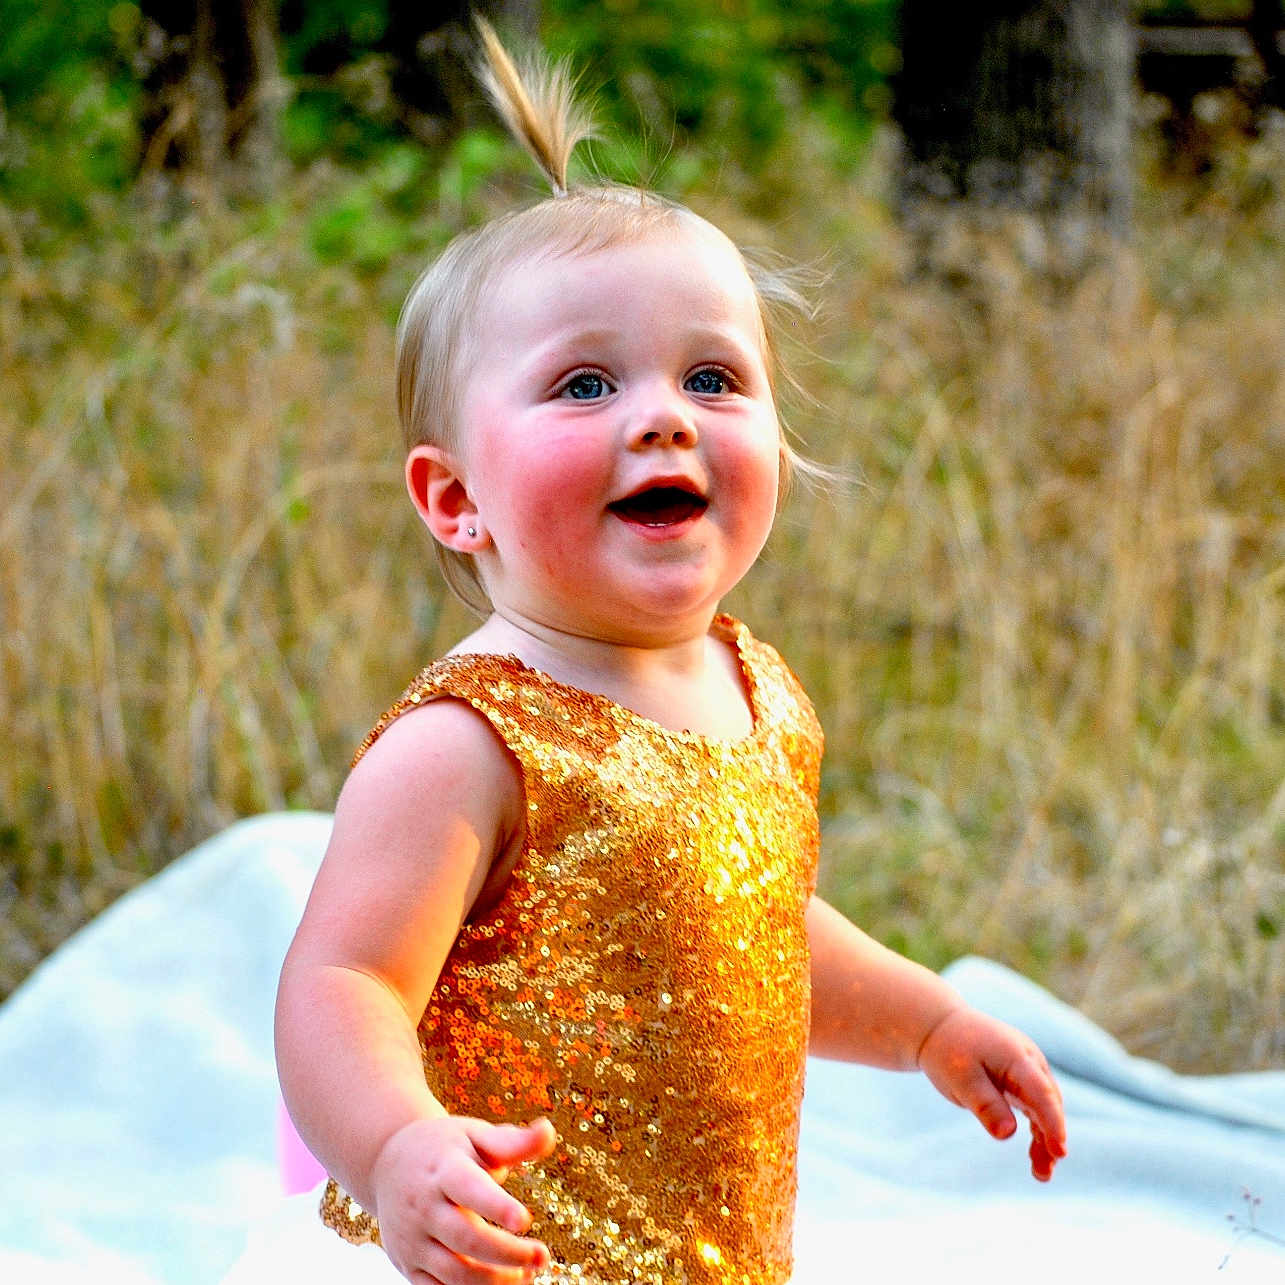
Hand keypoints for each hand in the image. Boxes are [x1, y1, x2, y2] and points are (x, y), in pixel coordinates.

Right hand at [370, 1115, 556, 1283]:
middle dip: (506, 1253)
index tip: (525, 1219)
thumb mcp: (475, 1135)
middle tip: (541, 1256)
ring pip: (453, 1273)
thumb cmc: (445, 1148)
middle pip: (464, 1238)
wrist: (387, 1163)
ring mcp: (413, 1239)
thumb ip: (512, 1142)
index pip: (468, 1189)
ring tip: (527, 1275)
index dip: (495, 1206)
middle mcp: (424, 1206)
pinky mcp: (408, 1265)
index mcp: (443, 1169)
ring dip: (494, 1281)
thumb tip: (549, 1130)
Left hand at [916, 1007, 1066, 1181]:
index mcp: (1017, 1057)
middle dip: (1051, 1138)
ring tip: (1041, 1174)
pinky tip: (1036, 1156)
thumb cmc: (949, 1051)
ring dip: (1046, 1139)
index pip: (1042, 1094)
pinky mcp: (1021, 1079)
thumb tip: (1007, 1134)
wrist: (940, 1028)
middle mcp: (1029, 1062)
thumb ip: (985, 1104)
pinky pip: (1036, 1107)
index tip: (1059, 1152)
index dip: (1053, 1124)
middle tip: (1043, 1173)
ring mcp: (1027, 1070)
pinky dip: (1038, 1130)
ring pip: (1045, 1108)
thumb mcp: (961, 1078)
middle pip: (1048, 1104)